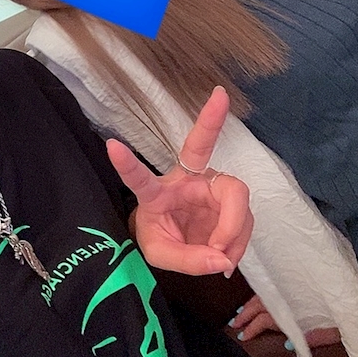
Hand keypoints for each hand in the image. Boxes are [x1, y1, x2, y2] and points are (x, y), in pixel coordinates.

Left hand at [107, 86, 252, 275]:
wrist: (183, 243)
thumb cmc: (163, 236)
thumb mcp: (162, 254)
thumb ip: (189, 260)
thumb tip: (222, 258)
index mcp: (156, 193)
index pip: (139, 179)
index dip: (126, 164)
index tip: (111, 146)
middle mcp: (186, 180)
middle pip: (199, 146)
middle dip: (211, 119)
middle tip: (220, 96)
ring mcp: (211, 186)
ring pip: (235, 194)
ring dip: (233, 229)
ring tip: (222, 256)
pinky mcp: (230, 199)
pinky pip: (245, 217)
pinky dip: (239, 241)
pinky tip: (228, 254)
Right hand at [229, 295, 341, 348]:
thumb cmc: (348, 313)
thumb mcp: (333, 330)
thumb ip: (312, 338)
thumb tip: (290, 344)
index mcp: (294, 309)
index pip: (267, 318)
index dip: (253, 327)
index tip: (243, 336)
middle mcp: (289, 296)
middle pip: (261, 304)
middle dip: (246, 314)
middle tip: (235, 324)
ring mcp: (292, 287)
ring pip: (264, 293)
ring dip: (251, 303)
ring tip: (241, 311)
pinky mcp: (298, 281)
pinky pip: (273, 286)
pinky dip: (262, 294)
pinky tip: (259, 297)